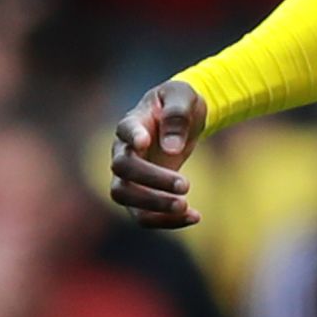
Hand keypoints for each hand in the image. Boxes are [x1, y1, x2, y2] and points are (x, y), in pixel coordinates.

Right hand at [109, 80, 207, 228]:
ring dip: (153, 205)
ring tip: (186, 207)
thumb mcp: (184, 96)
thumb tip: (171, 148)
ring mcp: (129, 174)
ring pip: (125, 195)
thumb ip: (177, 115)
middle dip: (152, 179)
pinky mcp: (140, 193)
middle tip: (186, 185)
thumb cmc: (179, 102)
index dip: (132, 136)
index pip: (125, 129)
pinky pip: (143, 213)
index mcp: (135, 121)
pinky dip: (165, 220)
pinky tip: (194, 217)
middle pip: (122, 168)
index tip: (143, 142)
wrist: (181, 118)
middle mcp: (124, 149)